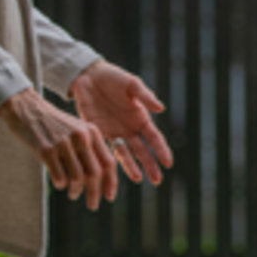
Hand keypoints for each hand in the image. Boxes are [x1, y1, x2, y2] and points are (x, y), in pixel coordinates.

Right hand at [0, 88, 116, 210]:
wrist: (26, 107)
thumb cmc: (52, 123)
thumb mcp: (77, 129)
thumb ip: (89, 148)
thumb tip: (99, 178)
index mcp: (92, 132)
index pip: (108, 162)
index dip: (111, 183)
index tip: (109, 196)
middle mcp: (81, 137)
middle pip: (95, 173)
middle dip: (95, 193)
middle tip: (93, 205)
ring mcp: (63, 143)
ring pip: (78, 177)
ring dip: (76, 191)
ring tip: (73, 194)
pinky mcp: (46, 149)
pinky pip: (59, 175)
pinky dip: (61, 184)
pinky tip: (60, 185)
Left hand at [69, 60, 173, 185]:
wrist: (88, 76)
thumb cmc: (113, 78)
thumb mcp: (132, 84)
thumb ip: (145, 96)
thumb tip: (161, 109)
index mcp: (141, 118)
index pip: (154, 138)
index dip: (161, 150)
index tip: (168, 163)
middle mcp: (129, 128)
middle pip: (142, 150)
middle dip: (150, 165)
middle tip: (157, 180)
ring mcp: (113, 132)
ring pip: (125, 153)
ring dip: (131, 166)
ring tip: (137, 179)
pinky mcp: (96, 132)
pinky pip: (103, 148)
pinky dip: (108, 159)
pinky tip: (111, 170)